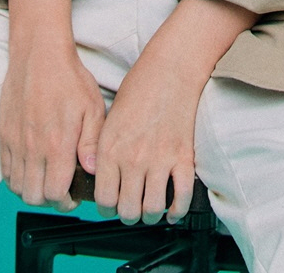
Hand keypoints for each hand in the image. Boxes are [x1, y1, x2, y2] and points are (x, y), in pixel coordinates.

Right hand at [0, 0, 105, 208]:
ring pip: (17, 188)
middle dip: (49, 200)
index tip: (73, 194)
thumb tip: (92, 170)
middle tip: (60, 189)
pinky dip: (16, 177)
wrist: (39, 55)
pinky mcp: (4, 135)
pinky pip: (5, 171)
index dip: (66, 200)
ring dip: (32, 190)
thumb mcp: (92, 107)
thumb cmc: (69, 78)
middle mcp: (33, 148)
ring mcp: (16, 142)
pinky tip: (31, 167)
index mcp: (57, 144)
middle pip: (34, 197)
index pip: (56, 194)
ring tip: (46, 179)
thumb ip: (92, 143)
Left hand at [94, 0, 256, 225]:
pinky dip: (177, 210)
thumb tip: (100, 177)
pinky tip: (172, 209)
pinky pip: (181, 197)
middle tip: (131, 208)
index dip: (107, 208)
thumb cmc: (140, 86)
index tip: (112, 206)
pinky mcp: (183, 157)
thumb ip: (102, 149)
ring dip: (151, 214)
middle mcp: (132, 158)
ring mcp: (159, 159)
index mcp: (110, 148)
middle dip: (128, 214)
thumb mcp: (110, 117)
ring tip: (150, 208)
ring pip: (152, 209)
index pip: (103, 198)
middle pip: (127, 210)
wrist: (172, 68)